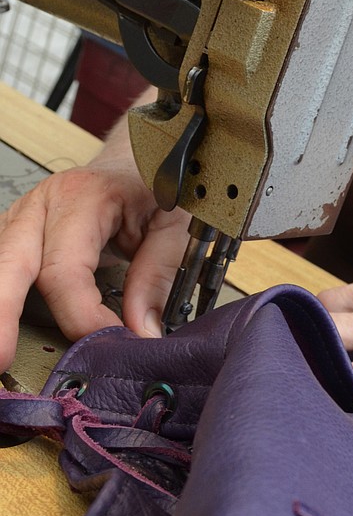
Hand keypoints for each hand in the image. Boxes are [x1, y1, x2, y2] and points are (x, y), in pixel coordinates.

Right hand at [0, 151, 189, 366]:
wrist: (133, 156)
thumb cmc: (152, 183)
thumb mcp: (173, 223)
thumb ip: (159, 276)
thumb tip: (142, 331)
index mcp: (80, 197)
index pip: (65, 270)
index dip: (81, 316)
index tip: (107, 343)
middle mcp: (41, 206)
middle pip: (10, 267)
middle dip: (3, 316)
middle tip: (3, 359)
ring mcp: (21, 219)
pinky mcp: (15, 235)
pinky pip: (1, 267)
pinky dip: (2, 296)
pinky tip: (4, 323)